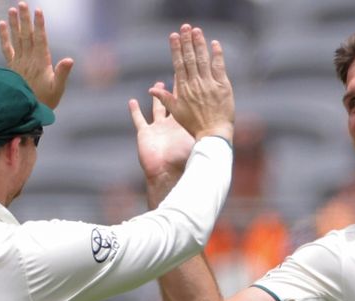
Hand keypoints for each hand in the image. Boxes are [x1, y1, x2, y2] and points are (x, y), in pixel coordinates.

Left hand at [0, 1, 72, 108]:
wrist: (25, 112)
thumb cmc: (45, 101)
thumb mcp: (58, 89)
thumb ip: (62, 73)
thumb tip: (70, 60)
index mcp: (41, 62)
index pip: (40, 39)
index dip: (39, 24)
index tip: (38, 11)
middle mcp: (29, 59)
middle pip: (26, 35)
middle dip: (25, 18)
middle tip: (23, 3)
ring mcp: (19, 62)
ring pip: (16, 38)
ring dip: (14, 23)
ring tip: (12, 9)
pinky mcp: (12, 66)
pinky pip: (6, 48)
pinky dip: (3, 37)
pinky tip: (1, 25)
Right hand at [129, 85, 194, 205]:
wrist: (167, 173)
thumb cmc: (182, 161)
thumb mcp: (194, 143)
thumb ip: (204, 135)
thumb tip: (222, 131)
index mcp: (183, 126)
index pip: (189, 105)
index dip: (190, 92)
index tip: (195, 79)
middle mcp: (171, 125)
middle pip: (174, 102)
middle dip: (176, 89)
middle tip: (178, 74)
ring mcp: (158, 129)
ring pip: (157, 108)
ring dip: (157, 96)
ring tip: (158, 83)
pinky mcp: (145, 134)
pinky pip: (138, 120)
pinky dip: (135, 111)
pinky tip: (132, 102)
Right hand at [149, 24, 233, 141]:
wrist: (213, 135)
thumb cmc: (194, 126)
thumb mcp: (176, 112)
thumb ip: (164, 98)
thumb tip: (151, 89)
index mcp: (183, 89)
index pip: (179, 64)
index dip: (176, 49)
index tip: (174, 36)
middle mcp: (195, 84)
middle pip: (190, 58)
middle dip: (187, 41)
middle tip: (185, 27)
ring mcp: (209, 84)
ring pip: (203, 60)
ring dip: (199, 44)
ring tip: (196, 31)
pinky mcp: (223, 87)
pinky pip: (219, 68)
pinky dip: (217, 55)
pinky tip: (215, 44)